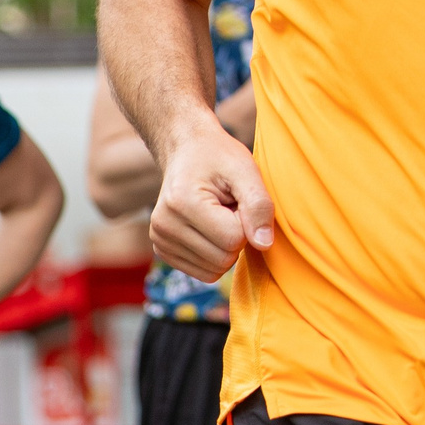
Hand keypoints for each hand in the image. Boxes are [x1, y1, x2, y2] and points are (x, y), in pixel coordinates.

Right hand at [152, 118, 273, 282]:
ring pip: (214, 270)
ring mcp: (159, 241)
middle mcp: (163, 225)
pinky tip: (208, 230)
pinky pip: (204, 273)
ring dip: (226, 247)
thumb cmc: (218, 157)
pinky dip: (214, 255)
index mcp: (181, 203)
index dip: (247, 222)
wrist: (186, 151)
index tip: (237, 200)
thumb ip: (259, 205)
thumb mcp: (246, 170)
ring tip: (218, 217)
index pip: (233, 239)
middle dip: (237, 237)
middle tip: (229, 208)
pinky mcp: (162, 251)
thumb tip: (264, 245)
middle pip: (223, 259)